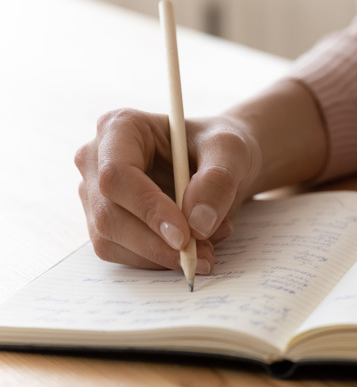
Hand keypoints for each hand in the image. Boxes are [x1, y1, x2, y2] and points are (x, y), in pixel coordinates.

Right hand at [75, 109, 259, 272]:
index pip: (117, 175)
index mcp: (119, 127)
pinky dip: (160, 259)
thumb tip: (197, 224)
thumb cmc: (220, 147)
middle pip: (108, 215)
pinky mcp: (106, 223)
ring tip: (208, 246)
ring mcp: (96, 195)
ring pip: (111, 241)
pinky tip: (193, 246)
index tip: (184, 236)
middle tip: (203, 255)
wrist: (220, 164)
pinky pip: (123, 255)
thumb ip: (218, 180)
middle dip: (157, 244)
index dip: (148, 209)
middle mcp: (96, 160)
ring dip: (161, 255)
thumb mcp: (231, 151)